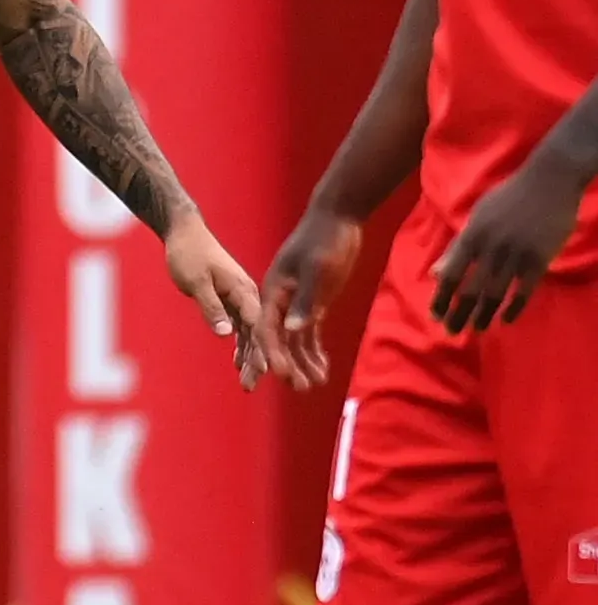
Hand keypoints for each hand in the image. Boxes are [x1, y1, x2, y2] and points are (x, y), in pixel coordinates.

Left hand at [165, 212, 267, 390]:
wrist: (185, 232)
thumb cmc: (188, 253)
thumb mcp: (196, 281)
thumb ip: (211, 307)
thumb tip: (226, 334)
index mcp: (243, 289)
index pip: (257, 325)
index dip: (262, 349)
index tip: (266, 371)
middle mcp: (247, 295)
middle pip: (256, 334)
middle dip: (256, 361)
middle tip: (251, 386)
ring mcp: (240, 298)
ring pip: (249, 333)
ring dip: (250, 358)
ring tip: (248, 384)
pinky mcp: (231, 299)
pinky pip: (240, 327)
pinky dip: (241, 345)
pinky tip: (239, 363)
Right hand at [261, 206, 362, 390]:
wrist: (338, 216)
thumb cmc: (325, 238)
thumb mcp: (316, 268)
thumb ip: (304, 299)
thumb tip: (292, 329)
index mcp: (274, 291)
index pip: (267, 328)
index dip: (272, 353)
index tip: (279, 375)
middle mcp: (281, 301)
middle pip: (278, 339)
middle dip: (288, 365)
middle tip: (300, 388)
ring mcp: (297, 302)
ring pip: (295, 340)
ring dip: (303, 363)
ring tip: (314, 385)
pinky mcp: (313, 302)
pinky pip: (309, 333)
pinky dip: (315, 351)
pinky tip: (322, 369)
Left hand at [431, 155, 583, 331]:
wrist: (550, 180)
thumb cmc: (510, 197)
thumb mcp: (479, 216)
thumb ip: (458, 246)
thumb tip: (436, 273)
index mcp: (472, 234)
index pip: (451, 274)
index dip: (441, 298)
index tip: (435, 315)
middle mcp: (490, 247)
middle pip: (470, 289)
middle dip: (458, 314)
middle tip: (452, 332)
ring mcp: (516, 254)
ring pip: (495, 294)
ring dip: (484, 316)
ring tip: (477, 329)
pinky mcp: (539, 259)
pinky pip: (524, 291)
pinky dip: (514, 308)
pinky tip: (506, 320)